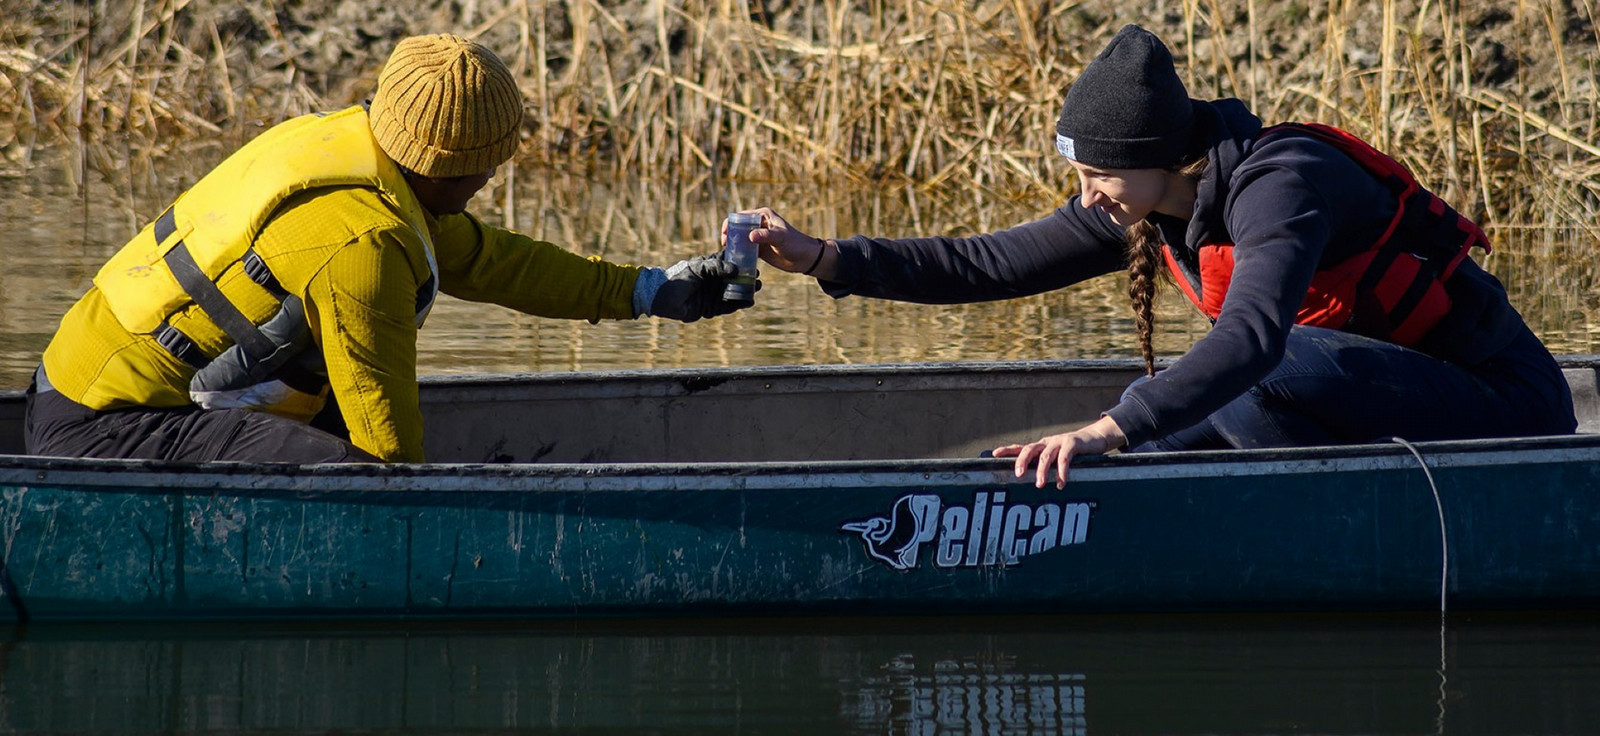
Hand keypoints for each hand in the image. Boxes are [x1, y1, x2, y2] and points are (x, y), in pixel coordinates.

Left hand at [649, 254, 756, 322]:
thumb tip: (736, 270)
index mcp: (709, 268)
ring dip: (744, 292)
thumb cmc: (679, 278)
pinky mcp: (710, 308)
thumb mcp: (698, 268)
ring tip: (756, 289)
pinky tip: (748, 301)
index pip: (728, 264)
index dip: (740, 263)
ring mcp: (711, 295)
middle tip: (757, 277)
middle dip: (746, 279)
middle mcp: (712, 282)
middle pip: (733, 280)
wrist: (663, 298)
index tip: (752, 261)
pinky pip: (727, 307)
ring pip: (732, 294)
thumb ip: (716, 267)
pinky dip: (737, 304)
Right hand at [727, 207, 831, 277]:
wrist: (805, 258)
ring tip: (728, 252)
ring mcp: (758, 237)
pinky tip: (735, 258)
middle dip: (729, 234)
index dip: (731, 223)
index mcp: (763, 215)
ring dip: (733, 244)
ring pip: (740, 239)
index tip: (725, 232)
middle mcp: (759, 224)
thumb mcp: (781, 237)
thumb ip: (766, 235)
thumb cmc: (796, 243)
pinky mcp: (759, 249)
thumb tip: (751, 236)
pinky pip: (745, 249)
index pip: (741, 216)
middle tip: (725, 244)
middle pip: (738, 227)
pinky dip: (739, 253)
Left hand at [992, 416, 1127, 488]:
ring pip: (1046, 455)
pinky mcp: (1073, 443)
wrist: (1095, 439)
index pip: (1020, 447)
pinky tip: (1061, 483)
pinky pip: (1065, 458)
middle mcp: (1047, 443)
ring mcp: (1059, 442)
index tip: (993, 455)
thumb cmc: (1073, 453)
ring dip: (1042, 471)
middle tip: (1019, 475)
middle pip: (1029, 449)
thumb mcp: (1057, 459)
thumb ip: (1046, 469)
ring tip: (1040, 485)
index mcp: (1041, 447)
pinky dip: (1062, 471)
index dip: (1007, 450)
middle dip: (1022, 461)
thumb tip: (1035, 486)